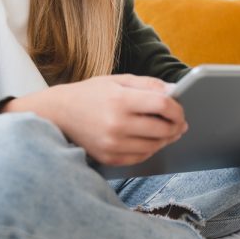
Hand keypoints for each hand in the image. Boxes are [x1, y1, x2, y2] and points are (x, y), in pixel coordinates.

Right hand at [47, 74, 188, 166]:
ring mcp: (112, 144)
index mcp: (120, 100)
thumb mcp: (118, 80)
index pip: (162, 105)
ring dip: (166, 139)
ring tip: (169, 131)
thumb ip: (147, 84)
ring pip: (154, 146)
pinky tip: (152, 140)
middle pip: (162, 128)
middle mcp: (117, 124)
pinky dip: (150, 149)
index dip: (177, 108)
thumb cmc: (90, 93)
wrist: (58, 113)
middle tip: (181, 123)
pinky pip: (140, 158)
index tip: (180, 108)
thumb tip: (174, 91)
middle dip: (176, 125)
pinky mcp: (109, 158)